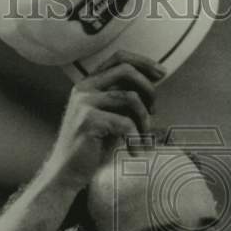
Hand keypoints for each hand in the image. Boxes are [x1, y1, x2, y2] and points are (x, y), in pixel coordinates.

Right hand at [42, 51, 164, 188]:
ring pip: (130, 98)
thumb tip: (152, 84)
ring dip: (145, 119)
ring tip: (145, 137)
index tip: (162, 73)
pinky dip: (137, 138)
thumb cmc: (92, 146)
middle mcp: (84, 88)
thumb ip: (123, 98)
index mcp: (88, 83)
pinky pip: (126, 123)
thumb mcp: (110, 116)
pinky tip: (135, 151)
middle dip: (148, 88)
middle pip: (126, 70)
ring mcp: (84, 103)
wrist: (67, 172)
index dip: (143, 62)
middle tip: (155, 111)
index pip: (119, 58)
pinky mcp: (88, 121)